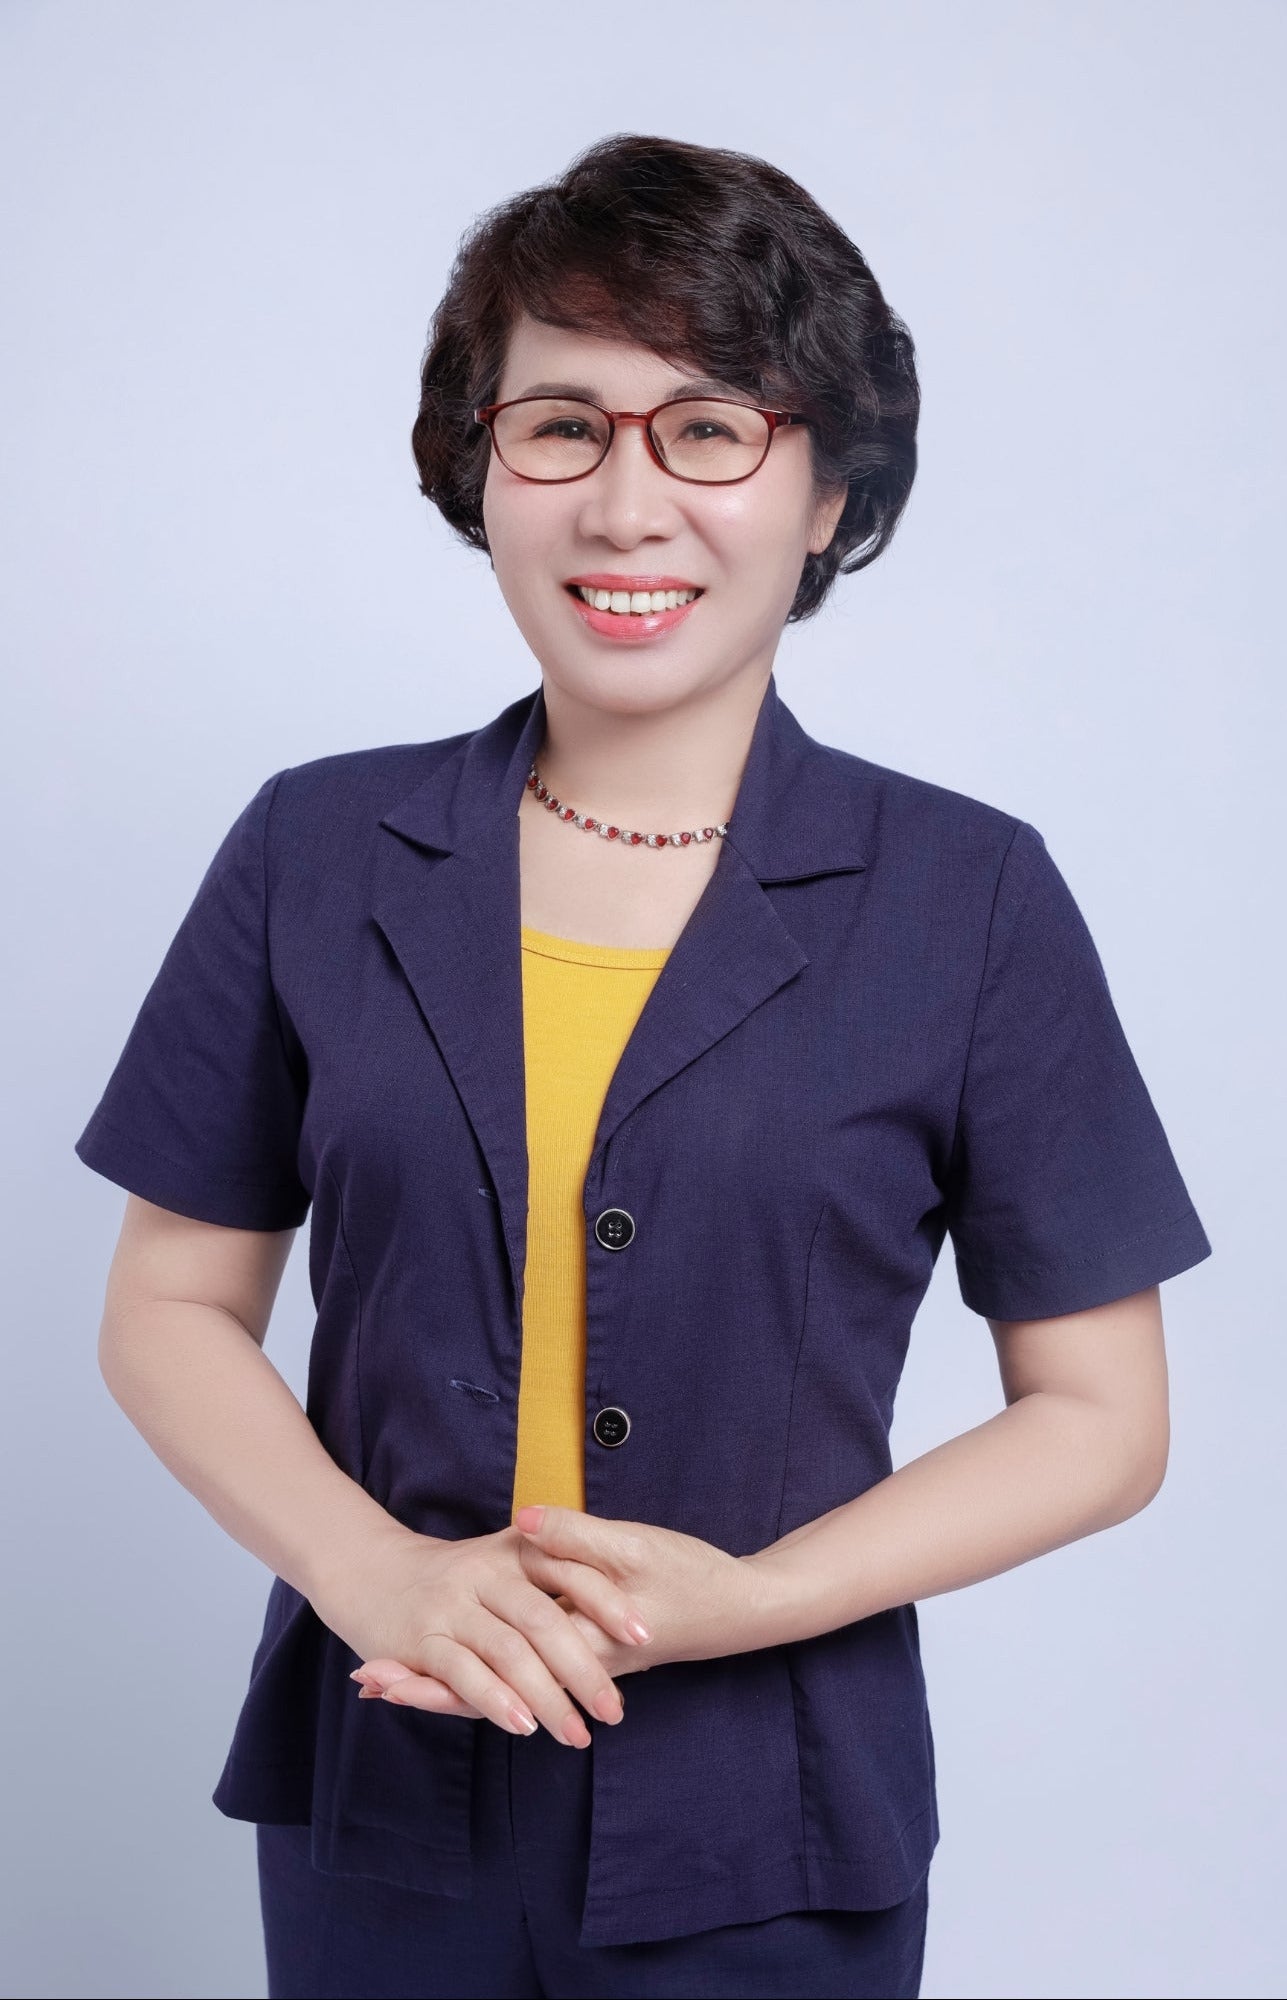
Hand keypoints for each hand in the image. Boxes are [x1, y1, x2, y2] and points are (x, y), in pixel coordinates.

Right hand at [312, 1519, 651, 1747]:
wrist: (372, 1570)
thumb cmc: (457, 1576)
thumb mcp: (507, 1559)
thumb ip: (554, 1568)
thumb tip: (616, 1603)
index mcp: (514, 1548)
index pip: (572, 1571)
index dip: (608, 1604)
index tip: (643, 1637)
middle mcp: (485, 1571)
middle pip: (545, 1619)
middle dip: (583, 1670)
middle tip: (614, 1712)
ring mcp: (452, 1603)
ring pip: (509, 1651)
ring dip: (545, 1697)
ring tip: (576, 1733)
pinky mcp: (422, 1636)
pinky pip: (463, 1670)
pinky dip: (494, 1698)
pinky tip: (522, 1724)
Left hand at [352, 1506, 759, 1711]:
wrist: (739, 1609)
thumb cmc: (692, 1577)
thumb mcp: (638, 1548)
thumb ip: (579, 1539)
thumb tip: (523, 1520)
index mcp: (578, 1642)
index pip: (491, 1670)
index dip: (435, 1672)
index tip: (383, 1669)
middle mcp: (572, 1664)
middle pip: (486, 1689)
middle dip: (426, 1686)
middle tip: (369, 1682)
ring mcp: (578, 1663)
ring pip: (503, 1687)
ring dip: (449, 1684)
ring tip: (393, 1682)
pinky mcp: (584, 1652)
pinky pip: (525, 1673)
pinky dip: (487, 1673)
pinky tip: (459, 1661)